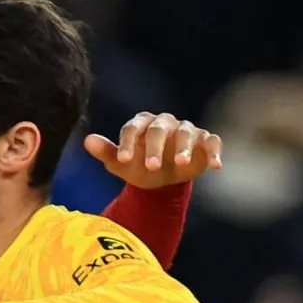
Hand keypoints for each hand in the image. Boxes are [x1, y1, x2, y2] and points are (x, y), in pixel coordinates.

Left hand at [84, 111, 222, 189]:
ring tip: (179, 164)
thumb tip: (87, 141)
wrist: (162, 179)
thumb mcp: (121, 164)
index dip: (127, 143)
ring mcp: (186, 130)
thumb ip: (107, 152)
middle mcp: (164, 123)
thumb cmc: (138, 166)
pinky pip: (212, 141)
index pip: (132, 128)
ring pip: (185, 132)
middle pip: (158, 130)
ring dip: (183, 147)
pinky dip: (214, 151)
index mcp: (141, 124)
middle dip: (154, 147)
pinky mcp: (205, 141)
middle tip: (151, 166)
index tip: (122, 160)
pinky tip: (215, 166)